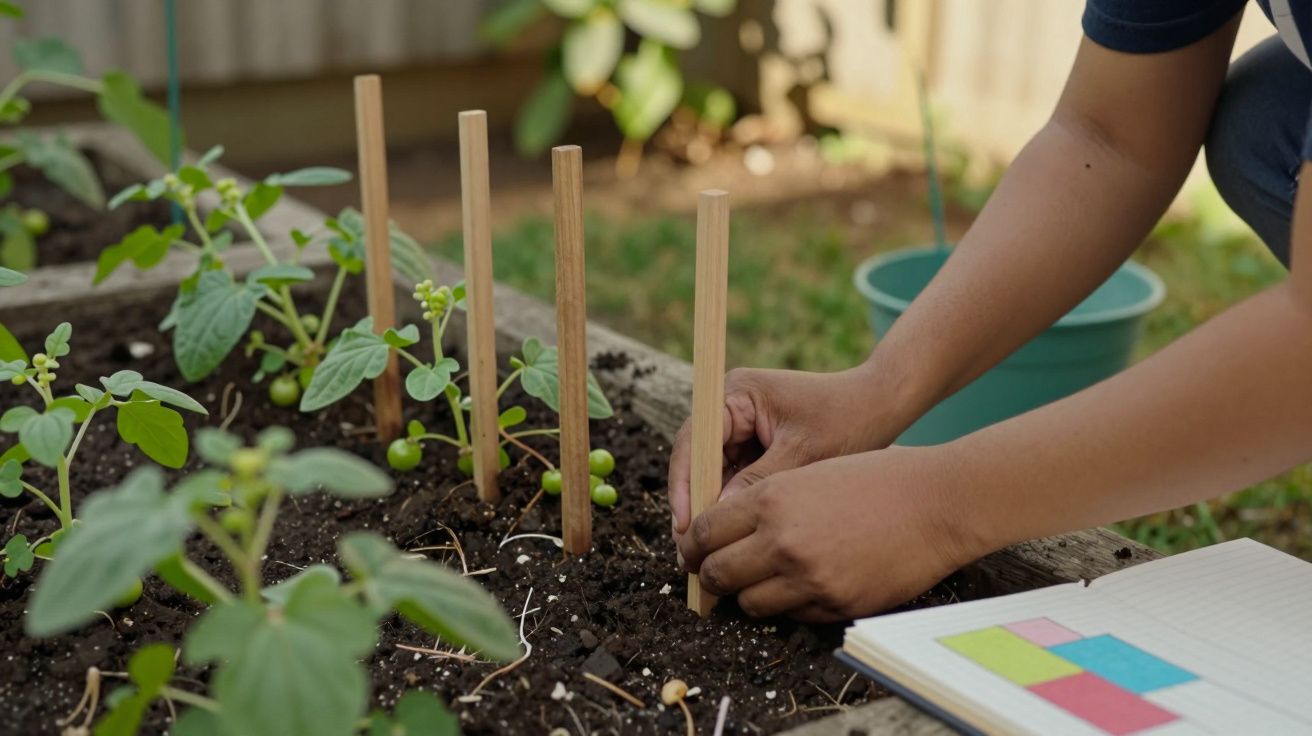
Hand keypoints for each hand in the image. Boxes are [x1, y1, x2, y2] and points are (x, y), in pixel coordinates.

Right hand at [667, 364, 901, 538]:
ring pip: (713, 473)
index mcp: (737, 393)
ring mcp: (742, 426)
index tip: (685, 524)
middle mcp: (732, 406)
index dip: (684, 483)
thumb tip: (718, 516)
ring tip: (709, 551)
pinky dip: (733, 505)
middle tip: (691, 549)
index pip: (695, 440)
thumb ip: (759, 482)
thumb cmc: (848, 419)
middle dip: (696, 502)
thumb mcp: (804, 454)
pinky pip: (734, 478)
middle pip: (698, 459)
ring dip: (713, 508)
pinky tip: (733, 538)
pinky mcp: (755, 444)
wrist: (882, 405)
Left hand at [677, 446, 987, 620]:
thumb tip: (722, 530)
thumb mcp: (808, 472)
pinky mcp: (835, 605)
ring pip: (749, 603)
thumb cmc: (876, 478)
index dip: (693, 544)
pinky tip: (805, 583)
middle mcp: (782, 541)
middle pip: (716, 573)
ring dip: (749, 593)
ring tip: (763, 579)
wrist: (936, 503)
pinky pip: (792, 616)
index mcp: (771, 499)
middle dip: (710, 574)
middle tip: (715, 572)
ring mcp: (808, 578)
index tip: (693, 549)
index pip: (704, 532)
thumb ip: (764, 501)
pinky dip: (790, 604)